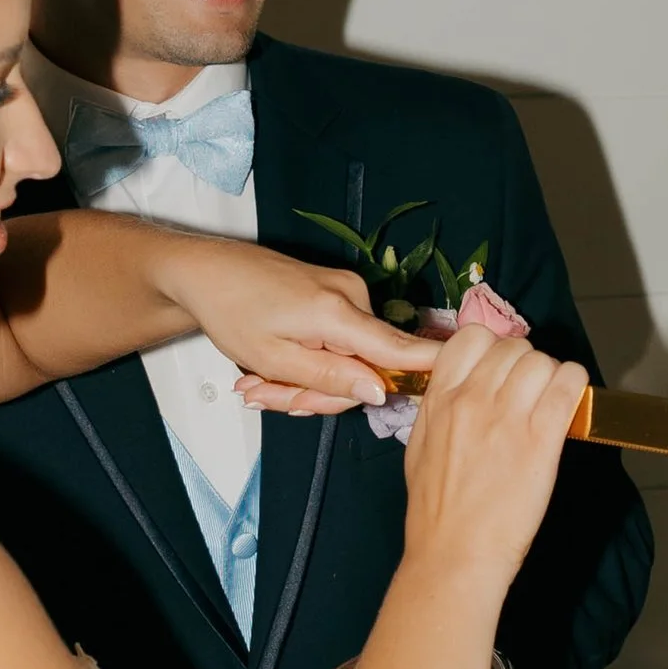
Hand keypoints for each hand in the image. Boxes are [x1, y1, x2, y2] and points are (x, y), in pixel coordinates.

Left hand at [163, 242, 415, 414]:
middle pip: (363, 367)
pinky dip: (306, 361)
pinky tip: (268, 368)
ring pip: (346, 359)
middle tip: (265, 397)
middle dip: (317, 393)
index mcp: (339, 312)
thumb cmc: (231, 311)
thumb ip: (330, 378)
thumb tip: (380, 393)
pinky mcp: (335, 293)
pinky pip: (336, 342)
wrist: (204, 271)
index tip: (464, 377)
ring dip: (303, 381)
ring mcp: (345, 292)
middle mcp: (352, 296)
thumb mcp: (274, 359)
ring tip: (255, 384)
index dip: (432, 368)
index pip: (400, 348)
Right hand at [398, 322, 583, 598]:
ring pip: (542, 361)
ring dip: (550, 377)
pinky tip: (570, 402)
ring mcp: (508, 417)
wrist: (455, 554)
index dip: (493, 349)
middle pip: (514, 347)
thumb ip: (442, 409)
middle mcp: (473, 399)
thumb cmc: (436, 512)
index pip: (472, 337)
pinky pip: (569, 384)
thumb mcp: (420, 447)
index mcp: (440, 399)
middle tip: (528, 394)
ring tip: (548, 403)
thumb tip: (463, 388)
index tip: (500, 371)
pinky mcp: (542, 438)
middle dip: (525, 366)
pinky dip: (575, 385)